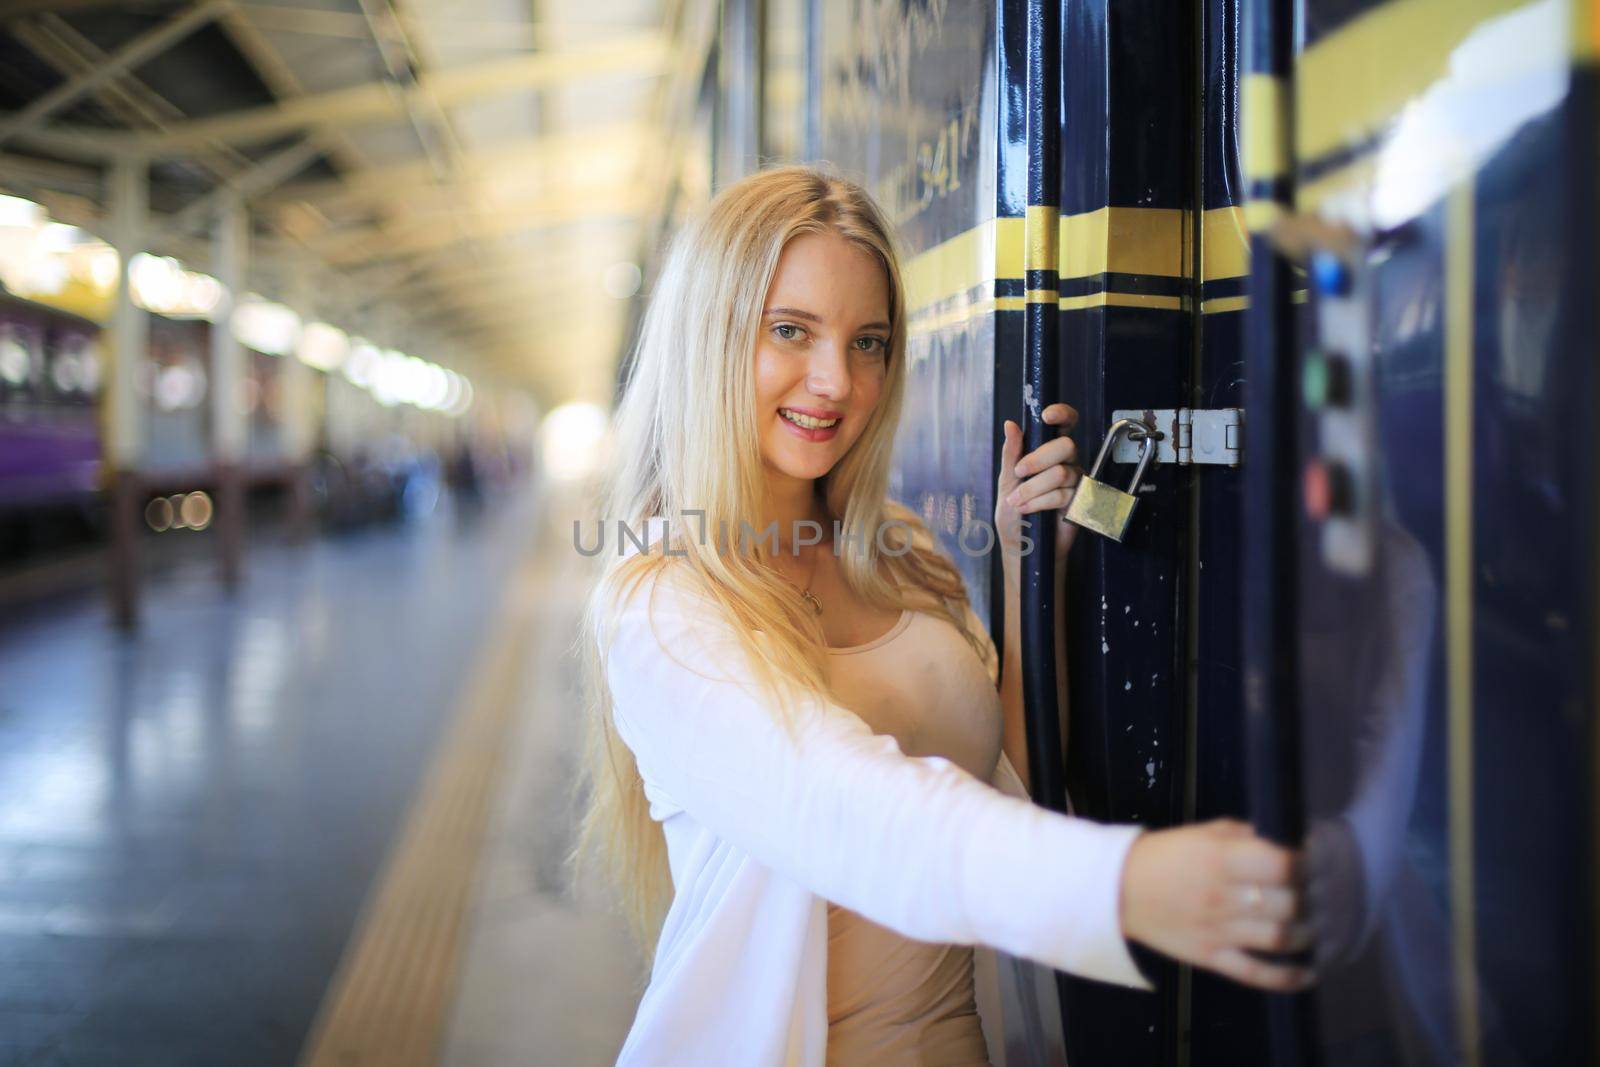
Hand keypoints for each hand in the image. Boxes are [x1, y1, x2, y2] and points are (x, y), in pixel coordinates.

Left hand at [996, 404, 1081, 568]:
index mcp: (1048, 452)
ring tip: (1018, 502)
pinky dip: (1040, 502)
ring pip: (1061, 473)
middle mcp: (1066, 463)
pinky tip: (1028, 510)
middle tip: (1019, 474)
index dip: (1062, 414)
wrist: (1021, 547)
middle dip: (1037, 459)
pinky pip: (1064, 494)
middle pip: (1066, 445)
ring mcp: (1075, 483)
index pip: (1065, 425)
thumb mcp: (1006, 482)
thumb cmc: (1013, 514)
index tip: (1046, 416)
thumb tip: (1011, 425)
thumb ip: (1011, 454)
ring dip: (1033, 489)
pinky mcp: (1079, 504)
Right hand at [1119, 819, 1314, 991]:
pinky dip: (1288, 978)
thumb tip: (1289, 844)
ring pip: (1280, 939)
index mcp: (1221, 859)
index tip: (1316, 863)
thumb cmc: (1166, 855)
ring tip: (1317, 925)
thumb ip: (1246, 836)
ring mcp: (1219, 931)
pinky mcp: (1211, 957)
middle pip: (1289, 904)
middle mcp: (1224, 896)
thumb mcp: (1204, 833)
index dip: (1308, 865)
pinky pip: (1256, 974)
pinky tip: (1310, 972)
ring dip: (1308, 934)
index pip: (1282, 865)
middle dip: (1313, 899)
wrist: (1118, 888)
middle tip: (1322, 895)